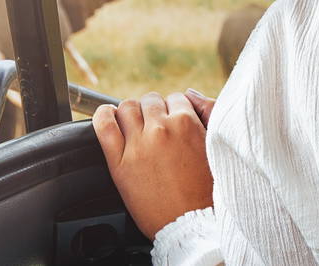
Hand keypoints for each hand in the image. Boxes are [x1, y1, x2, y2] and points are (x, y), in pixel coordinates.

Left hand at [92, 90, 215, 237]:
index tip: (173, 119)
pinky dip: (102, 116)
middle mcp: (161, 129)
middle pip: (150, 101)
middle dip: (153, 110)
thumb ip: (208, 113)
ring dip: (131, 113)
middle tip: (155, 126)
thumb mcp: (215, 146)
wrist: (191, 223)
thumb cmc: (208, 190)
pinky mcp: (119, 162)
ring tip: (135, 125)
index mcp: (187, 123)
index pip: (175, 98)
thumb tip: (190, 95)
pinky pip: (103, 126)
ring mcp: (138, 144)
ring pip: (126, 108)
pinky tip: (108, 118)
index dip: (174, 108)